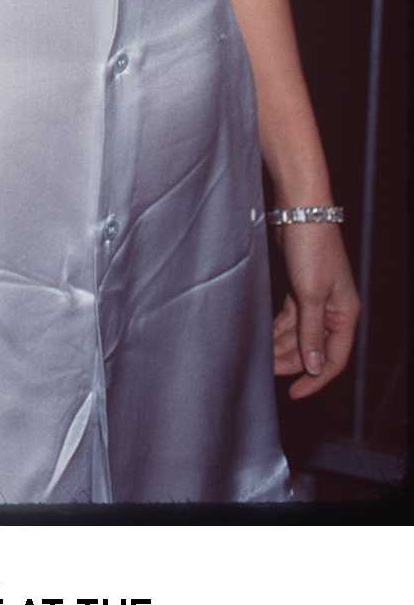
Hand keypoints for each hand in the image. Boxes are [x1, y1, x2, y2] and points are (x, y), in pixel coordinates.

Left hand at [272, 224, 360, 398]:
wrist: (300, 211)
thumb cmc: (311, 248)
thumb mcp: (310, 294)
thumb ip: (311, 333)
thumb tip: (315, 367)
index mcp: (345, 314)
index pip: (333, 359)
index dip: (314, 379)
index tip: (293, 393)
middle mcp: (333, 309)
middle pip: (314, 348)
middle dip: (292, 362)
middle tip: (266, 372)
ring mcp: (316, 298)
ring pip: (299, 333)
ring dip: (282, 346)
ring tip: (261, 357)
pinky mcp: (300, 287)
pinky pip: (291, 318)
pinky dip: (278, 329)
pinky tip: (264, 336)